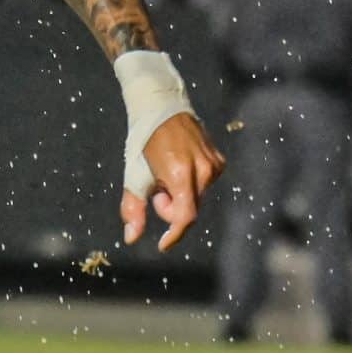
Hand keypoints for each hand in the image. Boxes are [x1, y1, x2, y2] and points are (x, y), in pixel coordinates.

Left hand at [120, 112, 225, 250]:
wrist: (160, 107)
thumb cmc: (143, 141)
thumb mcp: (133, 175)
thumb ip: (133, 208)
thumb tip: (130, 238)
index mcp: (180, 173)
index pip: (186, 216)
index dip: (174, 234)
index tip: (163, 245)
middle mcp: (204, 170)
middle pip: (190, 208)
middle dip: (171, 206)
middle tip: (156, 189)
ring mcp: (215, 165)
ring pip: (198, 196)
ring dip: (181, 194)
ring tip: (166, 172)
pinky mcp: (220, 161)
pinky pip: (205, 183)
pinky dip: (191, 183)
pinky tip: (179, 166)